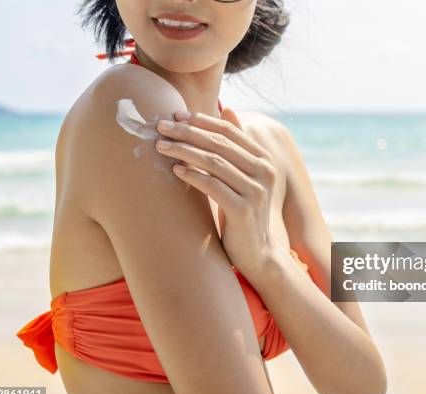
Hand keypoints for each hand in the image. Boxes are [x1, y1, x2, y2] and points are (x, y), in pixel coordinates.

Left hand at [155, 107, 278, 281]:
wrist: (257, 253)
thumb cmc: (242, 211)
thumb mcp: (243, 176)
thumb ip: (237, 147)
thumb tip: (227, 109)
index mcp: (264, 159)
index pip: (229, 131)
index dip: (201, 121)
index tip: (176, 115)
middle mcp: (264, 172)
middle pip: (220, 143)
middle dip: (187, 132)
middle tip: (161, 125)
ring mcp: (256, 191)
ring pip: (214, 162)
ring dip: (184, 150)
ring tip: (161, 146)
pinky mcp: (244, 210)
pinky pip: (213, 186)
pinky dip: (193, 175)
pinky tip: (175, 170)